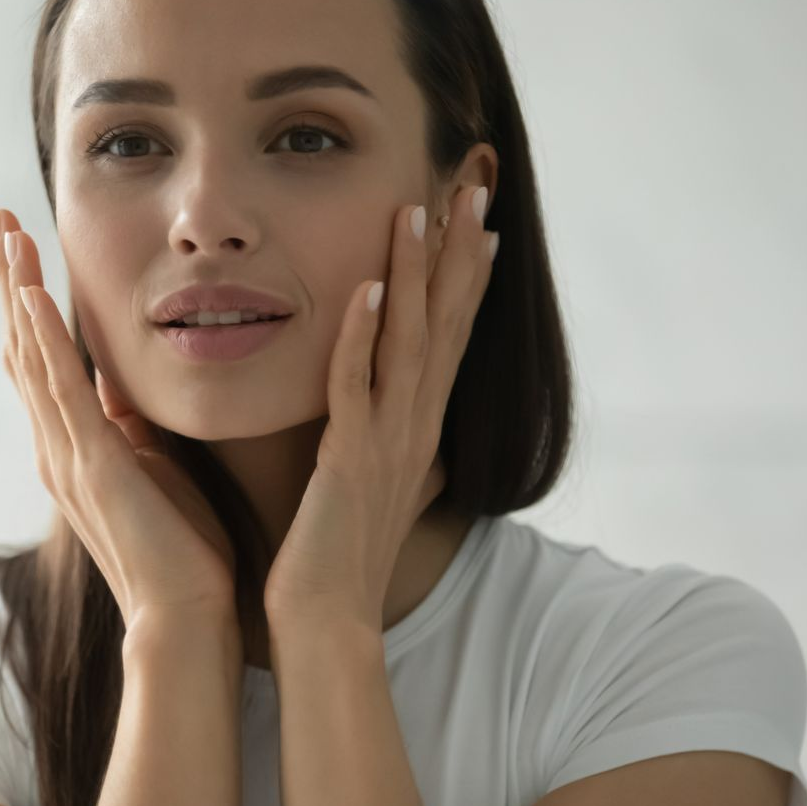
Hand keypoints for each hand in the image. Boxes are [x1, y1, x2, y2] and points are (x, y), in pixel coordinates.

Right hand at [0, 209, 238, 630]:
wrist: (187, 618)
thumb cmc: (180, 550)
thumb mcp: (153, 468)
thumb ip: (130, 428)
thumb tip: (121, 387)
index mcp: (74, 445)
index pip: (42, 359)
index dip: (29, 302)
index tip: (26, 247)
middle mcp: (57, 446)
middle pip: (22, 346)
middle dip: (12, 280)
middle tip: (1, 219)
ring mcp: (68, 456)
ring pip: (31, 357)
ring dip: (18, 292)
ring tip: (8, 233)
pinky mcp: (92, 466)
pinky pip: (61, 392)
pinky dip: (43, 340)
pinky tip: (32, 295)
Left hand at [262, 187, 497, 629]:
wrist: (328, 619)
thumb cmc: (344, 554)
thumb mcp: (380, 490)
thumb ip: (398, 453)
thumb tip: (417, 440)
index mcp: (418, 427)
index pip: (452, 336)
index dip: (467, 277)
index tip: (478, 220)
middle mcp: (415, 426)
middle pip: (448, 323)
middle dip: (460, 253)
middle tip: (473, 186)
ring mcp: (387, 441)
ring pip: (411, 342)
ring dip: (417, 275)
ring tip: (419, 211)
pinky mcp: (349, 461)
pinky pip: (357, 388)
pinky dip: (363, 338)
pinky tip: (369, 290)